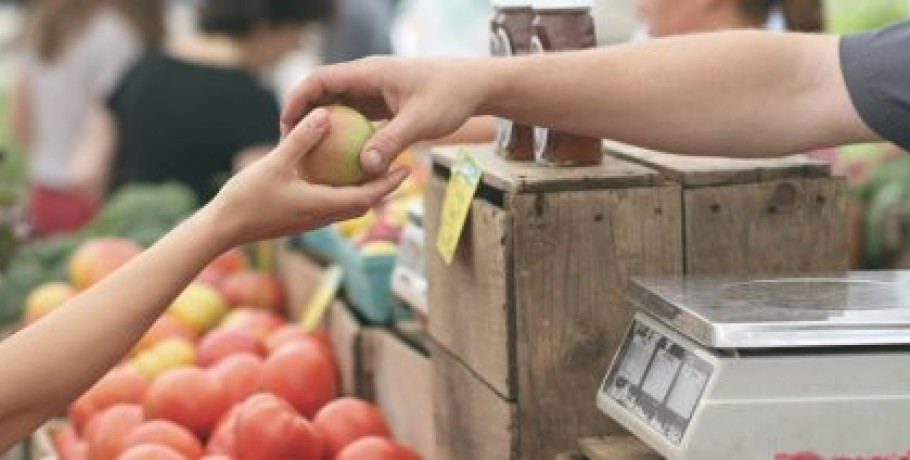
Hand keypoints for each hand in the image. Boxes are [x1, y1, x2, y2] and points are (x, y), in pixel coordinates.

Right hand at [206, 108, 408, 246]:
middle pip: (362, 203)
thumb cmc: (247, 198)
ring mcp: (310, 220)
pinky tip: (334, 172)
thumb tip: (325, 115)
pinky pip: (328, 203)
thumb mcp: (275, 163)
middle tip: (399, 166)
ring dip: (363, 189)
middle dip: (383, 187)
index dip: (389, 183)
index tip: (407, 168)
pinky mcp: (298, 218)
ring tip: (372, 167)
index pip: (366, 197)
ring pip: (346, 205)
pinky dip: (340, 189)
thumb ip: (301, 140)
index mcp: (322, 206)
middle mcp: (321, 216)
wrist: (222, 229)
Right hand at [281, 56, 486, 176]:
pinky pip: (354, 119)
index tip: (285, 125)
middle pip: (323, 94)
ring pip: (337, 108)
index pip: (320, 80)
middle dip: (303, 117)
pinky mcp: (382, 105)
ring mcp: (373, 92)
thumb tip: (365, 169)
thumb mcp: (421, 121)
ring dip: (322, 129)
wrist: (474, 86)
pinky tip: (338, 162)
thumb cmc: (450, 96)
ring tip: (307, 157)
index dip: (297, 100)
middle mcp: (366, 79)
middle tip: (289, 147)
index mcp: (369, 73)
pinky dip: (343, 136)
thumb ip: (392, 142)